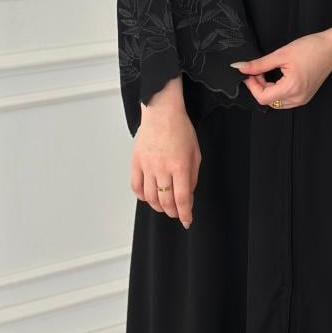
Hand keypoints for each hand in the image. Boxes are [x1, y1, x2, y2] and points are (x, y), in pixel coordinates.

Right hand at [130, 76, 200, 228]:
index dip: (185, 214)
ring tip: (163, 207)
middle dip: (172, 212)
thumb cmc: (181, 129)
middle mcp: (162, 168)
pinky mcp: (136, 162)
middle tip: (176, 213)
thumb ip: (192, 176)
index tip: (187, 220)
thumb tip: (188, 195)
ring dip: (158, 207)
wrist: (162, 112)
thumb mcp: (195, 153)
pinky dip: (142, 196)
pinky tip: (148, 197)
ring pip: (150, 197)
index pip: (182, 199)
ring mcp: (147, 166)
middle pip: (165, 201)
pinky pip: (136, 186)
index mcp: (180, 166)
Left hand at [230, 25, 331, 107]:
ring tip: (268, 73)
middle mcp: (297, 98)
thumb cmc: (311, 48)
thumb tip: (240, 68)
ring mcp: (302, 99)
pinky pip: (285, 100)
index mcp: (291, 88)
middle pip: (268, 101)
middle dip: (259, 87)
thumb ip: (259, 64)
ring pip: (276, 102)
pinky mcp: (305, 97)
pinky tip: (278, 78)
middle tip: (258, 71)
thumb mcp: (281, 54)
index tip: (249, 73)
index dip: (252, 86)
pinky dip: (277, 91)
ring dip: (268, 90)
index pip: (263, 98)